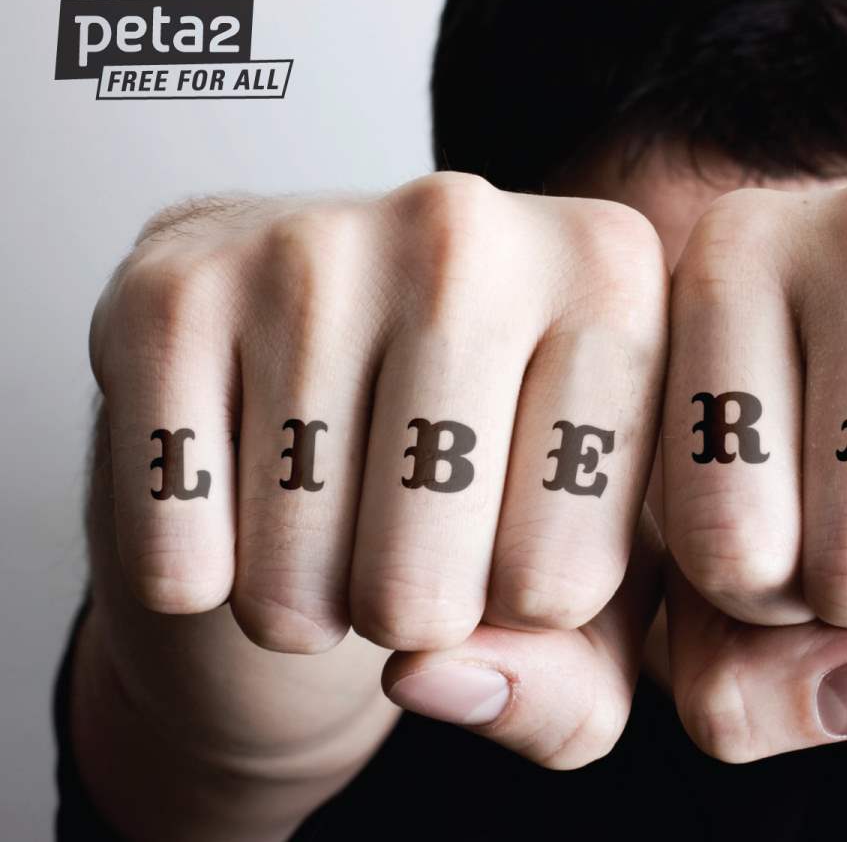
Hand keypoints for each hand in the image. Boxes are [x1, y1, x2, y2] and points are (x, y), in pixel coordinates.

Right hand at [88, 172, 668, 765]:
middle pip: (427, 586)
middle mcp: (468, 226)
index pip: (565, 577)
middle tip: (411, 547)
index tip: (518, 540)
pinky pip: (178, 550)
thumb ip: (569, 683)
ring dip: (308, 606)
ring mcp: (310, 244)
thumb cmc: (494, 486)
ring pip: (299, 577)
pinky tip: (239, 495)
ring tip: (334, 525)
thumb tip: (440, 677)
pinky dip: (199, 572)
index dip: (529, 615)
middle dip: (412, 620)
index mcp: (613, 276)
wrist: (327, 385)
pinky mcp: (169, 289)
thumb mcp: (587, 603)